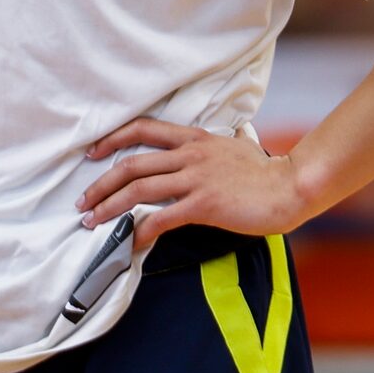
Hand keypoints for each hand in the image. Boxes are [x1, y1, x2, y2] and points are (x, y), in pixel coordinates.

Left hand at [79, 118, 311, 252]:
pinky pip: (161, 219)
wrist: (290, 186)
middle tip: (83, 202)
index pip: (144, 128)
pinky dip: (138, 232)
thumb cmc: (266, 172)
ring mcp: (197, 178)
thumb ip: (218, 146)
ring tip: (91, 222)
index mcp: (196, 138)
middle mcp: (191, 154)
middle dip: (101, 184)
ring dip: (109, 207)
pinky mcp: (204, 204)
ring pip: (139, 189)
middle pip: (132, 164)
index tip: (93, 153)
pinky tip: (128, 244)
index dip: (113, 139)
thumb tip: (219, 144)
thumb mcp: (236, 146)